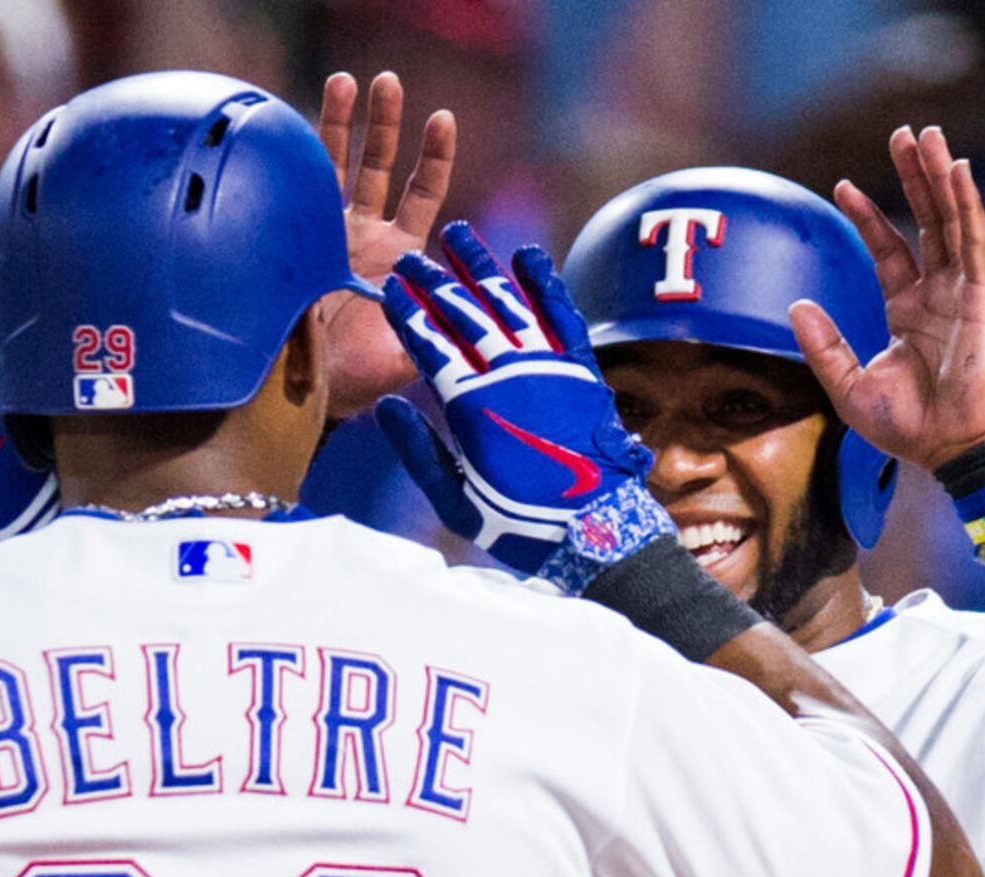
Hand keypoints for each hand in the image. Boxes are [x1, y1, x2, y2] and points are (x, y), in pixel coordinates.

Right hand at [318, 71, 456, 419]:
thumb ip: (435, 336)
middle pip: (381, 164)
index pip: (423, 193)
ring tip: (349, 80)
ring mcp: (327, 232)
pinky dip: (301, 153)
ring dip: (343, 122)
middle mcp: (366, 236)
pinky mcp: (293, 237)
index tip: (442, 117)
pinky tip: (297, 121)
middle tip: (389, 83)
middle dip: (387, 123)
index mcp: (401, 257)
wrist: (305, 393)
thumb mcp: (407, 360)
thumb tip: (468, 321)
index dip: (434, 157)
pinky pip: (298, 187)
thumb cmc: (358, 381)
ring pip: (337, 164)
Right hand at [377, 221, 654, 575]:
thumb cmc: (520, 526)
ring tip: (457, 235)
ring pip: (508, 301)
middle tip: (410, 259)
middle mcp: (509, 375)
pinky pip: (561, 313)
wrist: (596, 534)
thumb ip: (419, 453)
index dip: (408, 314)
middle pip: (464, 314)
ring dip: (480, 266)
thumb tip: (388, 405)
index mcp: (471, 408)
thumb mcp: (456, 502)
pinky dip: (543, 282)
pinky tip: (526, 255)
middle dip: (434, 282)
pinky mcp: (582, 369)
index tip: (390, 289)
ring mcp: (549, 367)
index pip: (430, 345)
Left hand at [789, 125, 984, 474]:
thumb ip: (823, 347)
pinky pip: (975, 241)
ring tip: (926, 135)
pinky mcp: (983, 297)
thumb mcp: (849, 388)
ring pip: (952, 220)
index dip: (870, 216)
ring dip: (940, 176)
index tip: (843, 186)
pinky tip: (956, 170)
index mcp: (908, 311)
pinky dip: (967, 204)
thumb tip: (795, 306)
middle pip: (926, 220)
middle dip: (913, 176)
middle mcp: (937, 294)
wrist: (951, 449)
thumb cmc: (908, 427)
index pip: (889, 250)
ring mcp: (963, 292)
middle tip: (902, 133)